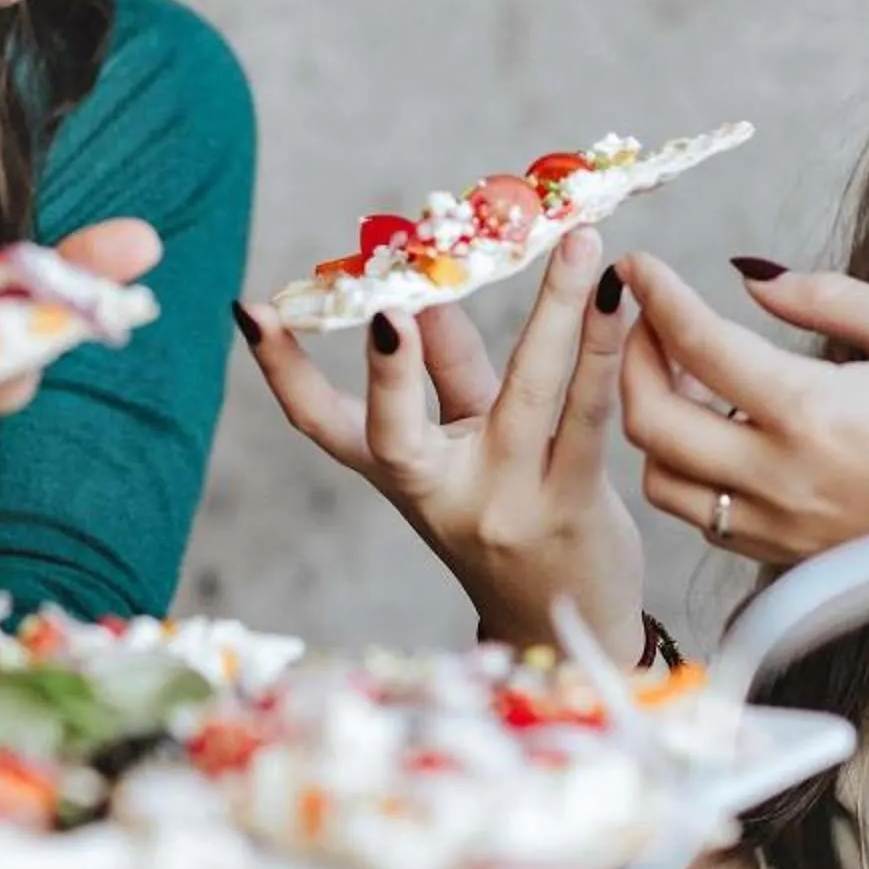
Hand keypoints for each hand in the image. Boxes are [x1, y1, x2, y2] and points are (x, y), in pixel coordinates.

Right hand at [238, 229, 645, 656]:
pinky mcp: (575, 506)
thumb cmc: (510, 512)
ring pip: (528, 398)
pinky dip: (605, 352)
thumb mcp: (465, 441)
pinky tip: (618, 300)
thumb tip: (427, 285)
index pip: (321, 424)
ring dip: (554, 313)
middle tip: (393, 300)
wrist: (565, 624)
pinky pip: (590, 417)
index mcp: (402, 475)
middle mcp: (442, 495)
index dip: (281, 371)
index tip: (251, 311)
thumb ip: (447, 366)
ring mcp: (508, 504)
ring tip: (578, 245)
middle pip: (399, 430)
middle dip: (392, 365)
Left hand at [616, 253, 868, 614]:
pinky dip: (690, 472)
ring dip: (654, 425)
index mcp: (812, 412)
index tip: (640, 266)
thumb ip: (826, 300)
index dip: (657, 297)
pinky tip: (722, 431)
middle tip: (649, 322)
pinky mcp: (793, 558)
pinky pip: (706, 519)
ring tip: (685, 378)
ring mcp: (783, 528)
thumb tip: (753, 279)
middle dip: (630, 361)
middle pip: (651, 423)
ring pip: (665, 483)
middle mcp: (782, 478)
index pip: (697, 345)